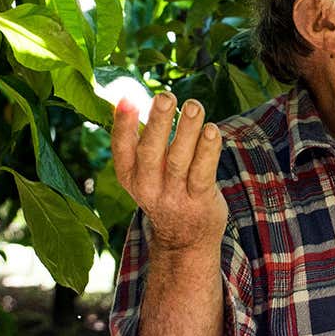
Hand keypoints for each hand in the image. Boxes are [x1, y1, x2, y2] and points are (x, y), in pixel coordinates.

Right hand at [111, 92, 227, 251]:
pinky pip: (203, 173)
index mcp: (130, 177)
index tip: (128, 98)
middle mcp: (148, 187)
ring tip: (194, 105)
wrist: (184, 240)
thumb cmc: (166, 191)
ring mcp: (174, 196)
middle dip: (158, 122)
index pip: (122, 149)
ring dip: (187, 130)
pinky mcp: (199, 201)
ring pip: (178, 160)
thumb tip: (135, 95)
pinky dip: (208, 150)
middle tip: (165, 96)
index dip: (123, 124)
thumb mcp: (146, 173)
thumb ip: (144, 140)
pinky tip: (212, 130)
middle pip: (150, 152)